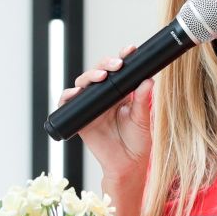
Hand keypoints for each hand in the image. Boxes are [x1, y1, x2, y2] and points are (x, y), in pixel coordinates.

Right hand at [59, 45, 152, 180]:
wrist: (127, 165)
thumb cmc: (137, 142)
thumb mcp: (142, 119)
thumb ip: (143, 101)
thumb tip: (148, 80)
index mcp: (121, 93)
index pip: (119, 71)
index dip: (122, 57)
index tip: (130, 50)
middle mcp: (104, 96)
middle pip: (99, 72)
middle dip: (105, 64)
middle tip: (115, 64)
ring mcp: (91, 106)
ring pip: (83, 83)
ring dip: (89, 76)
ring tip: (99, 76)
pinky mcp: (80, 118)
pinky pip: (69, 103)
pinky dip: (68, 96)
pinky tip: (75, 93)